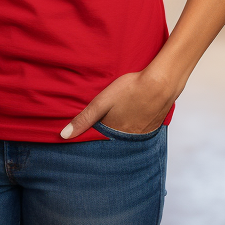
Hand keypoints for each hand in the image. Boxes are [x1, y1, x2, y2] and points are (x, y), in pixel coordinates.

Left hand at [60, 68, 175, 139]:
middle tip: (105, 120)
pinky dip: (135, 124)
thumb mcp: (101, 102)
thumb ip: (84, 119)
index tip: (87, 133)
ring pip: (128, 134)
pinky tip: (133, 113)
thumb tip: (64, 136)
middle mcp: (130, 138)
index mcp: (115, 133)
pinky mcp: (154, 125)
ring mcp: (144, 133)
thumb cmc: (130, 89)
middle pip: (115, 138)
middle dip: (108, 133)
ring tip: (119, 117)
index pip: (100, 140)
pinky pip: (140, 129)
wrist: (161, 84)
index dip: (93, 135)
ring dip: (122, 128)